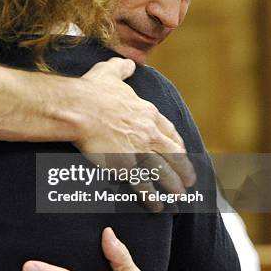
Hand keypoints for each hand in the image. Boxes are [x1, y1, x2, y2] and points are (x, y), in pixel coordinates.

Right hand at [76, 58, 194, 204]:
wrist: (80, 108)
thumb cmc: (92, 91)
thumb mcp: (110, 72)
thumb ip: (122, 68)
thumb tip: (129, 64)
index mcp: (147, 113)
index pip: (170, 131)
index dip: (178, 144)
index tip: (181, 152)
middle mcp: (148, 133)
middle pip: (173, 155)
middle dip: (184, 169)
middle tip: (190, 181)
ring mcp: (138, 151)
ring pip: (163, 172)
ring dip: (173, 186)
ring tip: (180, 197)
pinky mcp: (125, 165)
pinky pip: (142, 184)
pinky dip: (151, 197)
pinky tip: (156, 206)